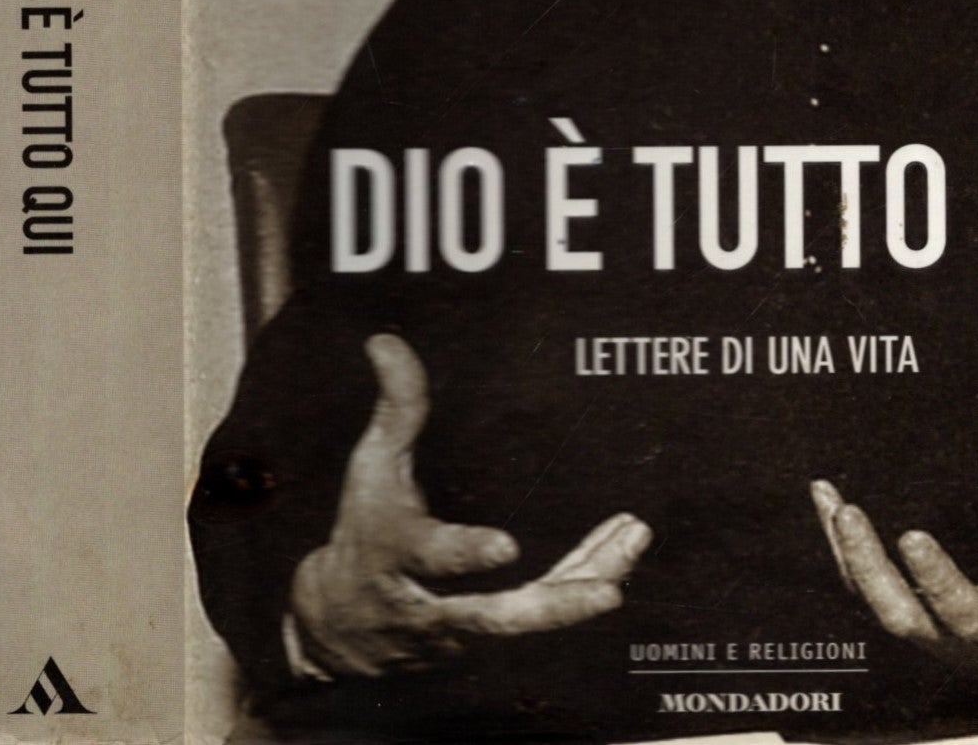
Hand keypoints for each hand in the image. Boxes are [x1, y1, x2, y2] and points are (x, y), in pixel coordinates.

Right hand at [291, 333, 651, 676]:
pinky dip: (581, 581)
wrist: (342, 625)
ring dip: (586, 586)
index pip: (432, 558)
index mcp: (400, 555)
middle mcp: (432, 604)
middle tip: (609, 592)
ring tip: (635, 542)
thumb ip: (394, 406)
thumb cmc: (366, 527)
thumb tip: (385, 339)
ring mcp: (463, 630)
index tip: (507, 548)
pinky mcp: (487, 638)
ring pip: (531, 619)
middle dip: (554, 605)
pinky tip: (620, 554)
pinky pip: (540, 613)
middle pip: (495, 617)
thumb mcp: (371, 465)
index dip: (466, 554)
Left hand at [811, 446, 977, 682]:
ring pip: (900, 616)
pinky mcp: (913, 624)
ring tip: (846, 512)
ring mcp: (950, 636)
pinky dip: (841, 547)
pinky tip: (826, 495)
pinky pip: (866, 592)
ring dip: (868, 566)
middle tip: (912, 537)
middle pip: (966, 618)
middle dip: (938, 581)